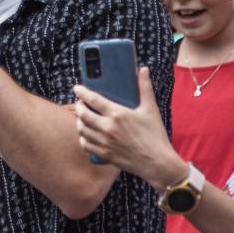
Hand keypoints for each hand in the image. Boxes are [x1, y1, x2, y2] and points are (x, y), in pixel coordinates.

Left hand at [72, 67, 180, 186]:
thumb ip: (145, 88)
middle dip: (79, 106)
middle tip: (81, 103)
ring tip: (82, 117)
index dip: (82, 92)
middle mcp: (107, 128)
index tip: (77, 88)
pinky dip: (83, 138)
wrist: (156, 162)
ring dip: (79, 121)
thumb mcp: (151, 109)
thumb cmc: (155, 135)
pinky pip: (85, 144)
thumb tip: (144, 69)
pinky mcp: (104, 154)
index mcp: (118, 114)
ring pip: (82, 129)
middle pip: (83, 114)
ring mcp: (104, 142)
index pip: (93, 100)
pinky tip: (86, 134)